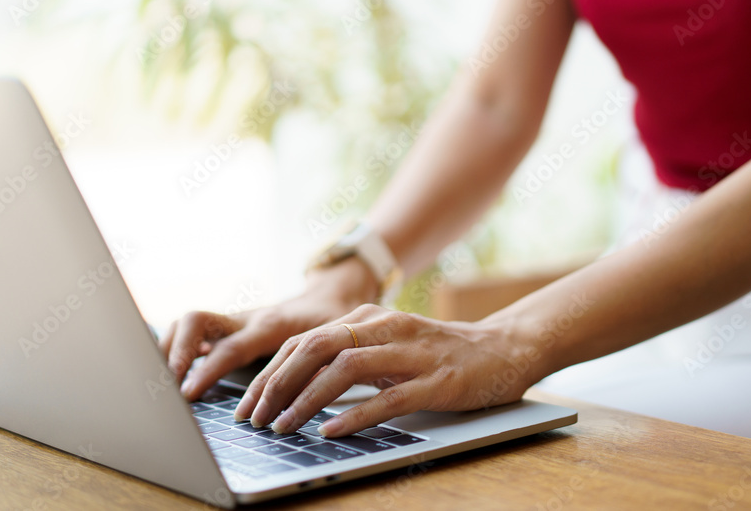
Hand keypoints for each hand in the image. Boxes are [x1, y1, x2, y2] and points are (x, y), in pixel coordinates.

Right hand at [159, 257, 377, 399]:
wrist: (331, 296)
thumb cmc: (333, 323)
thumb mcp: (331, 343)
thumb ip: (315, 368)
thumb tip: (302, 404)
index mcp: (271, 325)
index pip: (232, 347)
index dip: (208, 370)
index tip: (188, 393)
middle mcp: (246, 318)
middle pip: (197, 321)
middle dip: (176, 350)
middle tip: (166, 384)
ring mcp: (234, 320)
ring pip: (189, 323)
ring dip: (169, 347)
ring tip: (159, 380)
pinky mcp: (228, 326)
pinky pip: (194, 331)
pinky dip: (177, 348)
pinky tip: (171, 371)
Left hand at [232, 304, 538, 437]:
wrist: (502, 350)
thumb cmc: (438, 353)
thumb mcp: (388, 346)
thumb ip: (348, 356)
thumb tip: (293, 385)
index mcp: (369, 318)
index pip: (305, 340)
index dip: (270, 372)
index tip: (247, 403)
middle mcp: (387, 328)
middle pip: (316, 347)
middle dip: (278, 384)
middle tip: (255, 418)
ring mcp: (412, 353)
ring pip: (346, 369)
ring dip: (307, 399)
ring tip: (283, 426)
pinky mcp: (436, 381)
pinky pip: (388, 397)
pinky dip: (355, 415)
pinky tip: (331, 431)